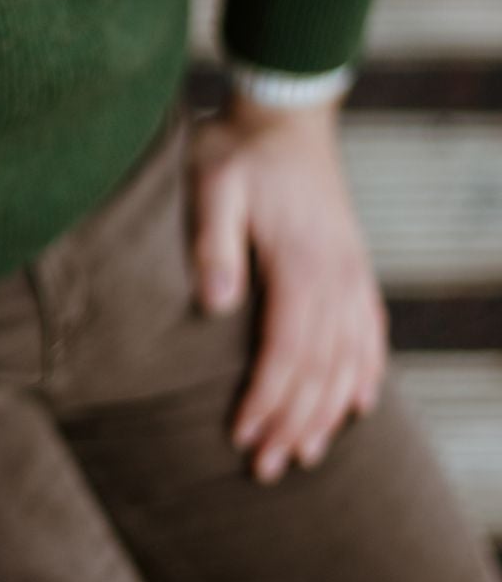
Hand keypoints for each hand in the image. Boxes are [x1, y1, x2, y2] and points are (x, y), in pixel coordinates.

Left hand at [187, 96, 386, 482]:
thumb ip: (212, 243)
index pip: (287, 352)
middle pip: (319, 369)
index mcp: (302, 265)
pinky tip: (358, 406)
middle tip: (263, 469)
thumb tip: (214, 305)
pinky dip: (365, 374)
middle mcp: (336, 278)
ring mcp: (351, 274)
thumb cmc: (237, 149)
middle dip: (292, 424)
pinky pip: (370, 333)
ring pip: (348, 361)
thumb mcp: (212, 185)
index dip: (266, 400)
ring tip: (303, 455)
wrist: (285, 112)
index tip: (241, 437)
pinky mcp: (353, 267)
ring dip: (326, 413)